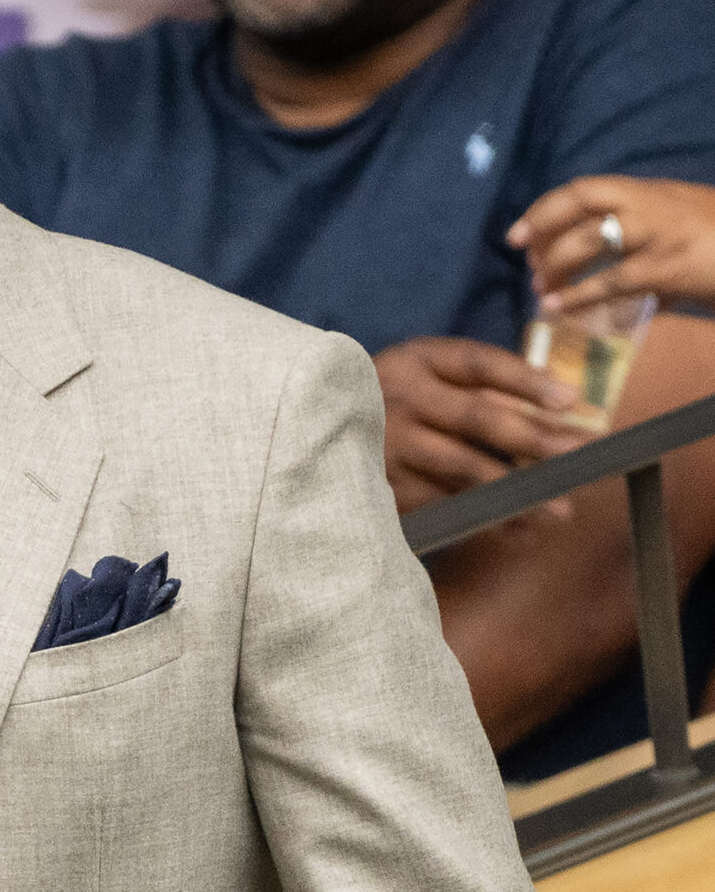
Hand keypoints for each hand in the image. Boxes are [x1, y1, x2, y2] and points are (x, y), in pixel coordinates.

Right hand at [373, 336, 582, 511]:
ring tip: (557, 509)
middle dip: (532, 438)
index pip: (478, 364)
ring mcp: (389, 447)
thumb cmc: (394, 405)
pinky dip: (486, 519)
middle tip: (577, 457)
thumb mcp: (426, 378)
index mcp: (416, 362)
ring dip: (515, 490)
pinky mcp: (383, 490)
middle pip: (476, 417)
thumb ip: (481, 389)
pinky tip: (520, 529)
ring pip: (463, 470)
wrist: (312, 436)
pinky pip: (445, 506)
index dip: (524, 380)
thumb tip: (561, 412)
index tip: (569, 399)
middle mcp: (400, 399)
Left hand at [509, 175, 714, 312]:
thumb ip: (637, 233)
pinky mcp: (666, 268)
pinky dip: (579, 297)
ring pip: (591, 239)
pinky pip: (612, 282)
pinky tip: (559, 310)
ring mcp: (657, 234)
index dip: (545, 207)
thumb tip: (597, 263)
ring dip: (557, 265)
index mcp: (646, 191)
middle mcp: (648, 203)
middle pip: (582, 200)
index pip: (585, 188)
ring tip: (540, 288)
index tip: (518, 231)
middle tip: (520, 253)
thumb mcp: (673, 220)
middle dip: (542, 223)